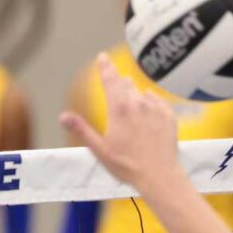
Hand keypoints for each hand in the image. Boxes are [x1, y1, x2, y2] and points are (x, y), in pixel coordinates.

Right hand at [60, 53, 182, 193]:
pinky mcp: (169, 116)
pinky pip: (158, 102)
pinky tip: (148, 114)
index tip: (102, 57)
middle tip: (116, 88)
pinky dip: (151, 104)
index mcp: (118, 109)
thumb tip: (62, 115)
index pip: (110, 80)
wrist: (159, 175)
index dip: (105, 67)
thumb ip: (81, 129)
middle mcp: (138, 104)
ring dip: (134, 96)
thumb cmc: (126, 165)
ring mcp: (156, 109)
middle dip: (119, 83)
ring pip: (142, 93)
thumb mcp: (98, 149)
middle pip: (126, 84)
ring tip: (131, 110)